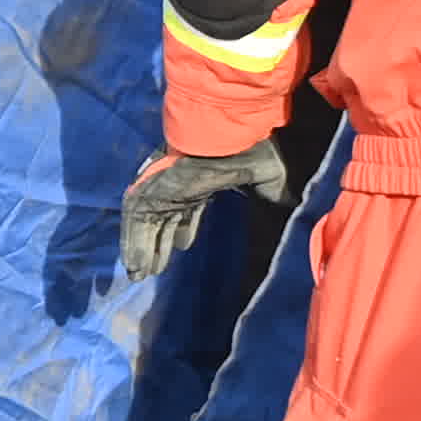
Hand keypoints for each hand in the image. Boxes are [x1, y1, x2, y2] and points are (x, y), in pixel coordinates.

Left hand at [114, 145, 288, 280]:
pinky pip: (136, 222)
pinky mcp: (150, 190)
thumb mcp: (270, 193)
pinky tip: (136, 266)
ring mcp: (163, 185)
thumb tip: (286, 233)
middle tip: (154, 271)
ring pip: (147, 223)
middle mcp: (179, 183)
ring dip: (144, 250)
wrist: (238, 145)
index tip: (182, 247)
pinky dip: (134, 244)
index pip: (186, 209)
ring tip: (143, 275)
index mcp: (203, 178)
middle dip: (159, 246)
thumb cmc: (258, 161)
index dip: (182, 230)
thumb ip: (269, 212)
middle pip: (165, 219)